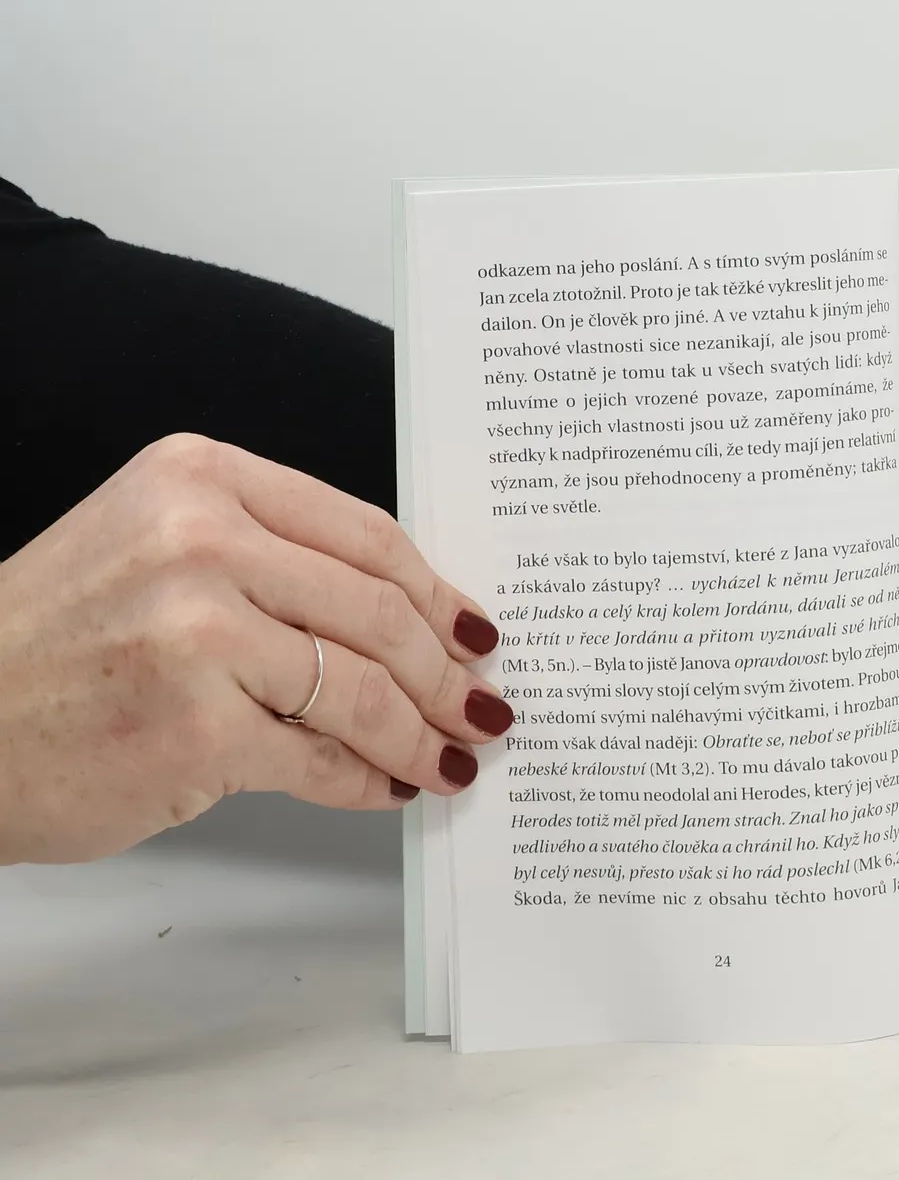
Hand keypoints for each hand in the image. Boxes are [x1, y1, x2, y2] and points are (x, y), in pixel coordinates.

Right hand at [0, 434, 511, 862]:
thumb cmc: (53, 642)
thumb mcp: (154, 546)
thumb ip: (270, 556)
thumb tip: (408, 614)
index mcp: (201, 479)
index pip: (365, 533)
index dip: (436, 590)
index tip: (473, 627)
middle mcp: (202, 543)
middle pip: (378, 608)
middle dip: (444, 668)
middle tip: (479, 702)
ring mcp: (198, 638)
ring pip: (362, 687)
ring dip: (420, 731)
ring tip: (448, 754)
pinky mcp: (195, 733)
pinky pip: (319, 758)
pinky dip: (367, 777)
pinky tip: (389, 784)